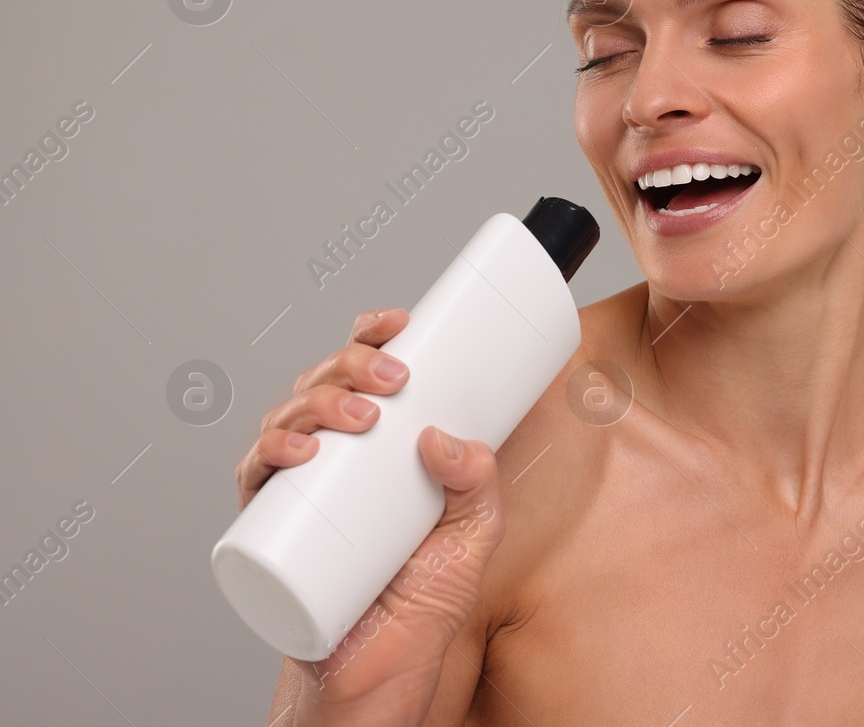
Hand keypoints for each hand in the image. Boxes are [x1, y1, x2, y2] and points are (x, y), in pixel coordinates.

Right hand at [237, 309, 508, 723]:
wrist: (384, 671)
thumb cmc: (421, 600)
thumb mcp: (474, 535)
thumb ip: (479, 485)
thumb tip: (448, 437)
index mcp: (378, 446)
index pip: (366, 374)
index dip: (374, 337)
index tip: (401, 322)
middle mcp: (332, 458)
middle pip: (325, 383)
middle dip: (352, 365)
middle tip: (393, 379)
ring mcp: (298, 489)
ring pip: (288, 417)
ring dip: (318, 402)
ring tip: (361, 419)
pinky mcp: (271, 530)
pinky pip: (254, 479)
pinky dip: (268, 454)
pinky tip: (300, 451)